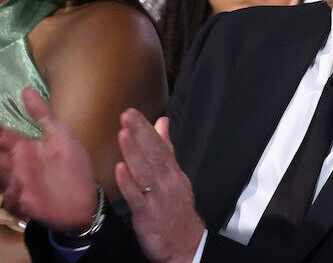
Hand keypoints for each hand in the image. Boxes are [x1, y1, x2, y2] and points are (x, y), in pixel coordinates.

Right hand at [0, 88, 97, 231]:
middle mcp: (14, 165)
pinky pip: (7, 201)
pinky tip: (20, 195)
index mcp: (23, 147)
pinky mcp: (20, 204)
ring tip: (15, 177)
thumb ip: (44, 115)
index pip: (0, 135)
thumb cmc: (74, 166)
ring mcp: (15, 184)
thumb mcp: (62, 136)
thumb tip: (26, 89)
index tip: (0, 134)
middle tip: (6, 161)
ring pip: (0, 179)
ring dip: (4, 177)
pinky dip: (11, 199)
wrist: (85, 199)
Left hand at [115, 110, 203, 262]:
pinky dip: (129, 184)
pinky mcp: (147, 215)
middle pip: (153, 155)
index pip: (159, 146)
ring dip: (134, 153)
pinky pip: (137, 198)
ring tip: (124, 134)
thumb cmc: (177, 210)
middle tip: (127, 115)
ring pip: (145, 172)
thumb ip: (166, 149)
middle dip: (140, 134)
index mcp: (172, 173)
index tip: (132, 113)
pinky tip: (120, 170)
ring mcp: (157, 198)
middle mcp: (166, 182)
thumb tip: (162, 123)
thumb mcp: (175, 176)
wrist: (186, 244)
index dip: (146, 129)